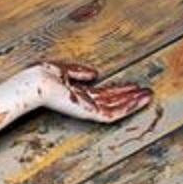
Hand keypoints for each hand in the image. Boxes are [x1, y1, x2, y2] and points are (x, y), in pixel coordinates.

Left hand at [29, 60, 152, 122]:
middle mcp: (83, 103)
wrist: (34, 84)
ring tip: (147, 95)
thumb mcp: (62, 70)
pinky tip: (138, 100)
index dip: (119, 90)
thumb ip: (78, 72)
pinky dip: (127, 107)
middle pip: (112, 100)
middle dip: (130, 96)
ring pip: (116, 108)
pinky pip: (112, 113)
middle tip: (147, 92)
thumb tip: (95, 73)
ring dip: (133, 102)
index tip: (133, 85)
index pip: (103, 94)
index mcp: (76, 94)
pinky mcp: (89, 113)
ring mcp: (86, 109)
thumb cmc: (40, 77)